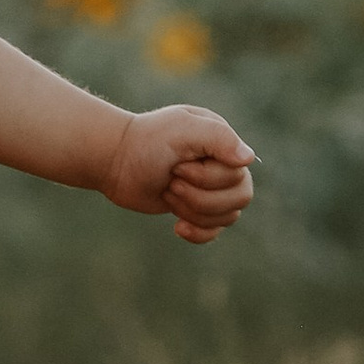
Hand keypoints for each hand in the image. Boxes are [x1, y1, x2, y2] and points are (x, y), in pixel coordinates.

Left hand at [103, 102, 256, 244]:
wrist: (114, 161)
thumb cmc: (146, 141)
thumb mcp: (181, 130)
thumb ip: (218, 138)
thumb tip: (249, 159)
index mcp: (224, 142)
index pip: (238, 175)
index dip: (207, 178)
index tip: (177, 167)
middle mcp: (223, 164)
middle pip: (239, 198)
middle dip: (199, 197)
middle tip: (171, 182)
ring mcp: (212, 187)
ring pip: (228, 217)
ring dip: (193, 210)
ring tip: (168, 192)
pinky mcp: (197, 208)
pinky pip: (215, 231)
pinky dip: (198, 233)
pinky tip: (177, 226)